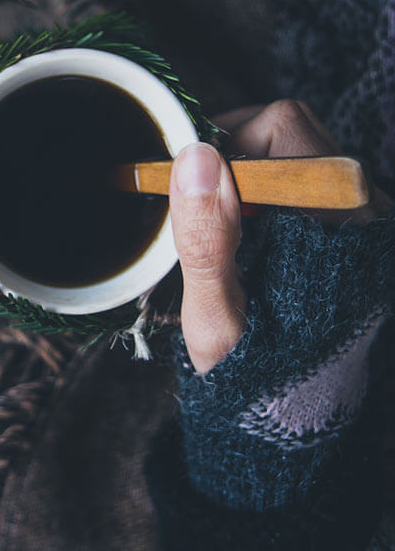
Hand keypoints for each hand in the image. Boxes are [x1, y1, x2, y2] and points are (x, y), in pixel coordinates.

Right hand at [168, 99, 387, 372]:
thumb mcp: (217, 314)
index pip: (281, 128)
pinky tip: (250, 242)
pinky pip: (305, 182)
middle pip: (293, 133)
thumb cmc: (251, 373)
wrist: (292, 422)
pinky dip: (268, 195)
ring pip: (297, 153)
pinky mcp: (355, 231)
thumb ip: (207, 236)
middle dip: (236, 158)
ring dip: (250, 177)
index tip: (187, 186)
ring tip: (226, 234)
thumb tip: (196, 156)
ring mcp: (364, 220)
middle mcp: (365, 212)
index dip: (222, 144)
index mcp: (339, 224)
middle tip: (202, 212)